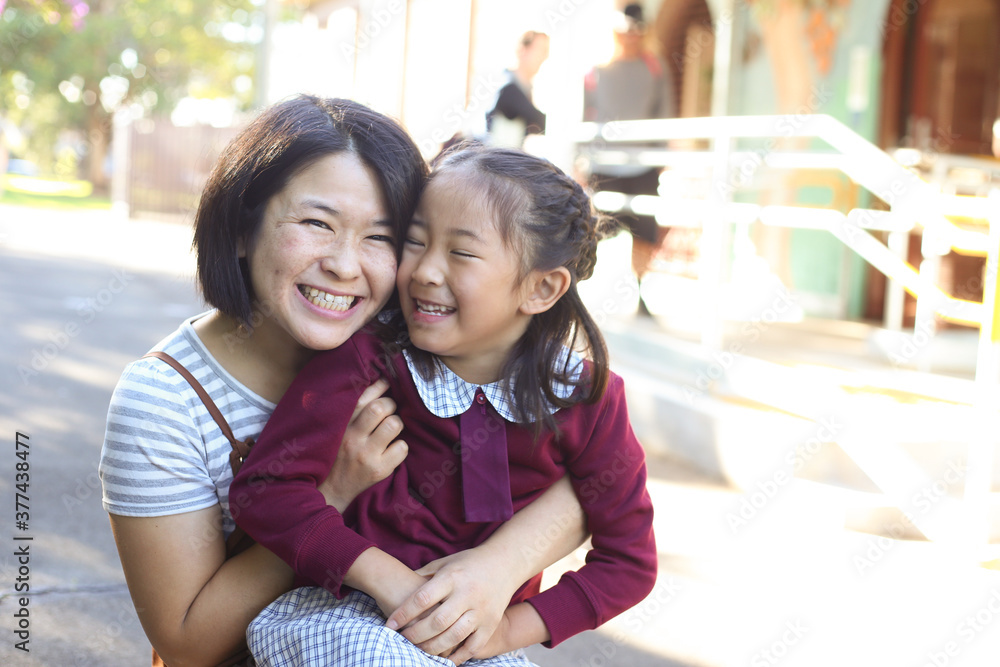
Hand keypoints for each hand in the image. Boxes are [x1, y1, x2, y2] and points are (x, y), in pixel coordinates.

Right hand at [318, 378, 406, 510]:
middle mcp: (352, 436)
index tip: (388, 384)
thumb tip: (384, 380)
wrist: (333, 488)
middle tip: (389, 413)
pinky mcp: (379, 470)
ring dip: (397, 425)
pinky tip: (392, 450)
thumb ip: (358, 406)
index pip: (364, 395)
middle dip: (391, 406)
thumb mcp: (341, 426)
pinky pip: (402, 448)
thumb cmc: (340, 450)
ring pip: (394, 425)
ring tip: (391, 431)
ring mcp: (366, 454)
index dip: (381, 385)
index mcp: (342, 422)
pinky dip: (401, 447)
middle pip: (381, 407)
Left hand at [386, 546, 519, 662]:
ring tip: (418, 650)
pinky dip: (457, 657)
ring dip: (432, 648)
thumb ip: (424, 574)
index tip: (390, 625)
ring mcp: (481, 610)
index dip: (404, 614)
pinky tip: (443, 660)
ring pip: (453, 636)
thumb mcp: (446, 562)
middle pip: (436, 621)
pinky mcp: (491, 623)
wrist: (505, 562)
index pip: (423, 598)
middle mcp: (467, 594)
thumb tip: (400, 586)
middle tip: (402, 640)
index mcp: (452, 577)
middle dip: (415, 635)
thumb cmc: (469, 563)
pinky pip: (473, 646)